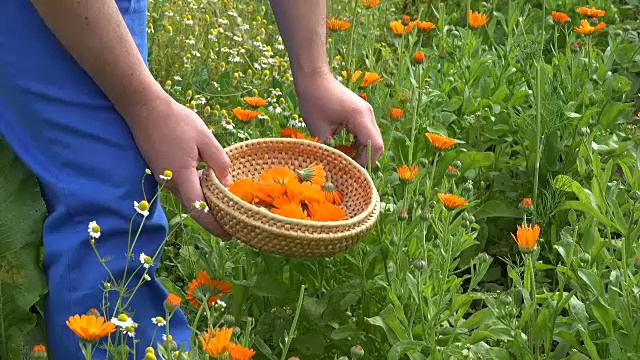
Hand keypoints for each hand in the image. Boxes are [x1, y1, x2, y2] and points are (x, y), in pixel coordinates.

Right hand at [126, 96, 231, 239]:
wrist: (144, 108)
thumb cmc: (176, 121)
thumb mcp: (205, 138)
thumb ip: (219, 162)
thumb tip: (227, 184)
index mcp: (182, 177)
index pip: (199, 211)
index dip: (214, 226)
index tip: (229, 235)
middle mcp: (171, 183)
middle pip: (194, 206)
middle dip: (214, 215)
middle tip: (235, 219)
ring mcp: (164, 178)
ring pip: (189, 195)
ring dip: (206, 199)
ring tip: (227, 200)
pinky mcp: (161, 171)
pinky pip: (183, 185)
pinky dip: (197, 188)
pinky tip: (210, 181)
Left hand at [294, 71, 383, 165]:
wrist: (314, 78)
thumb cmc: (314, 101)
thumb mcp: (318, 129)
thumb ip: (329, 149)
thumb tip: (333, 166)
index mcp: (359, 117)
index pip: (374, 145)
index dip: (365, 160)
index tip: (350, 167)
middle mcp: (368, 114)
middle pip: (377, 144)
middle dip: (365, 158)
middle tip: (348, 166)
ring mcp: (366, 112)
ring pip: (373, 139)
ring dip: (362, 150)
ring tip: (345, 157)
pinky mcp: (362, 112)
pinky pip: (367, 132)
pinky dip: (359, 143)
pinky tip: (345, 147)